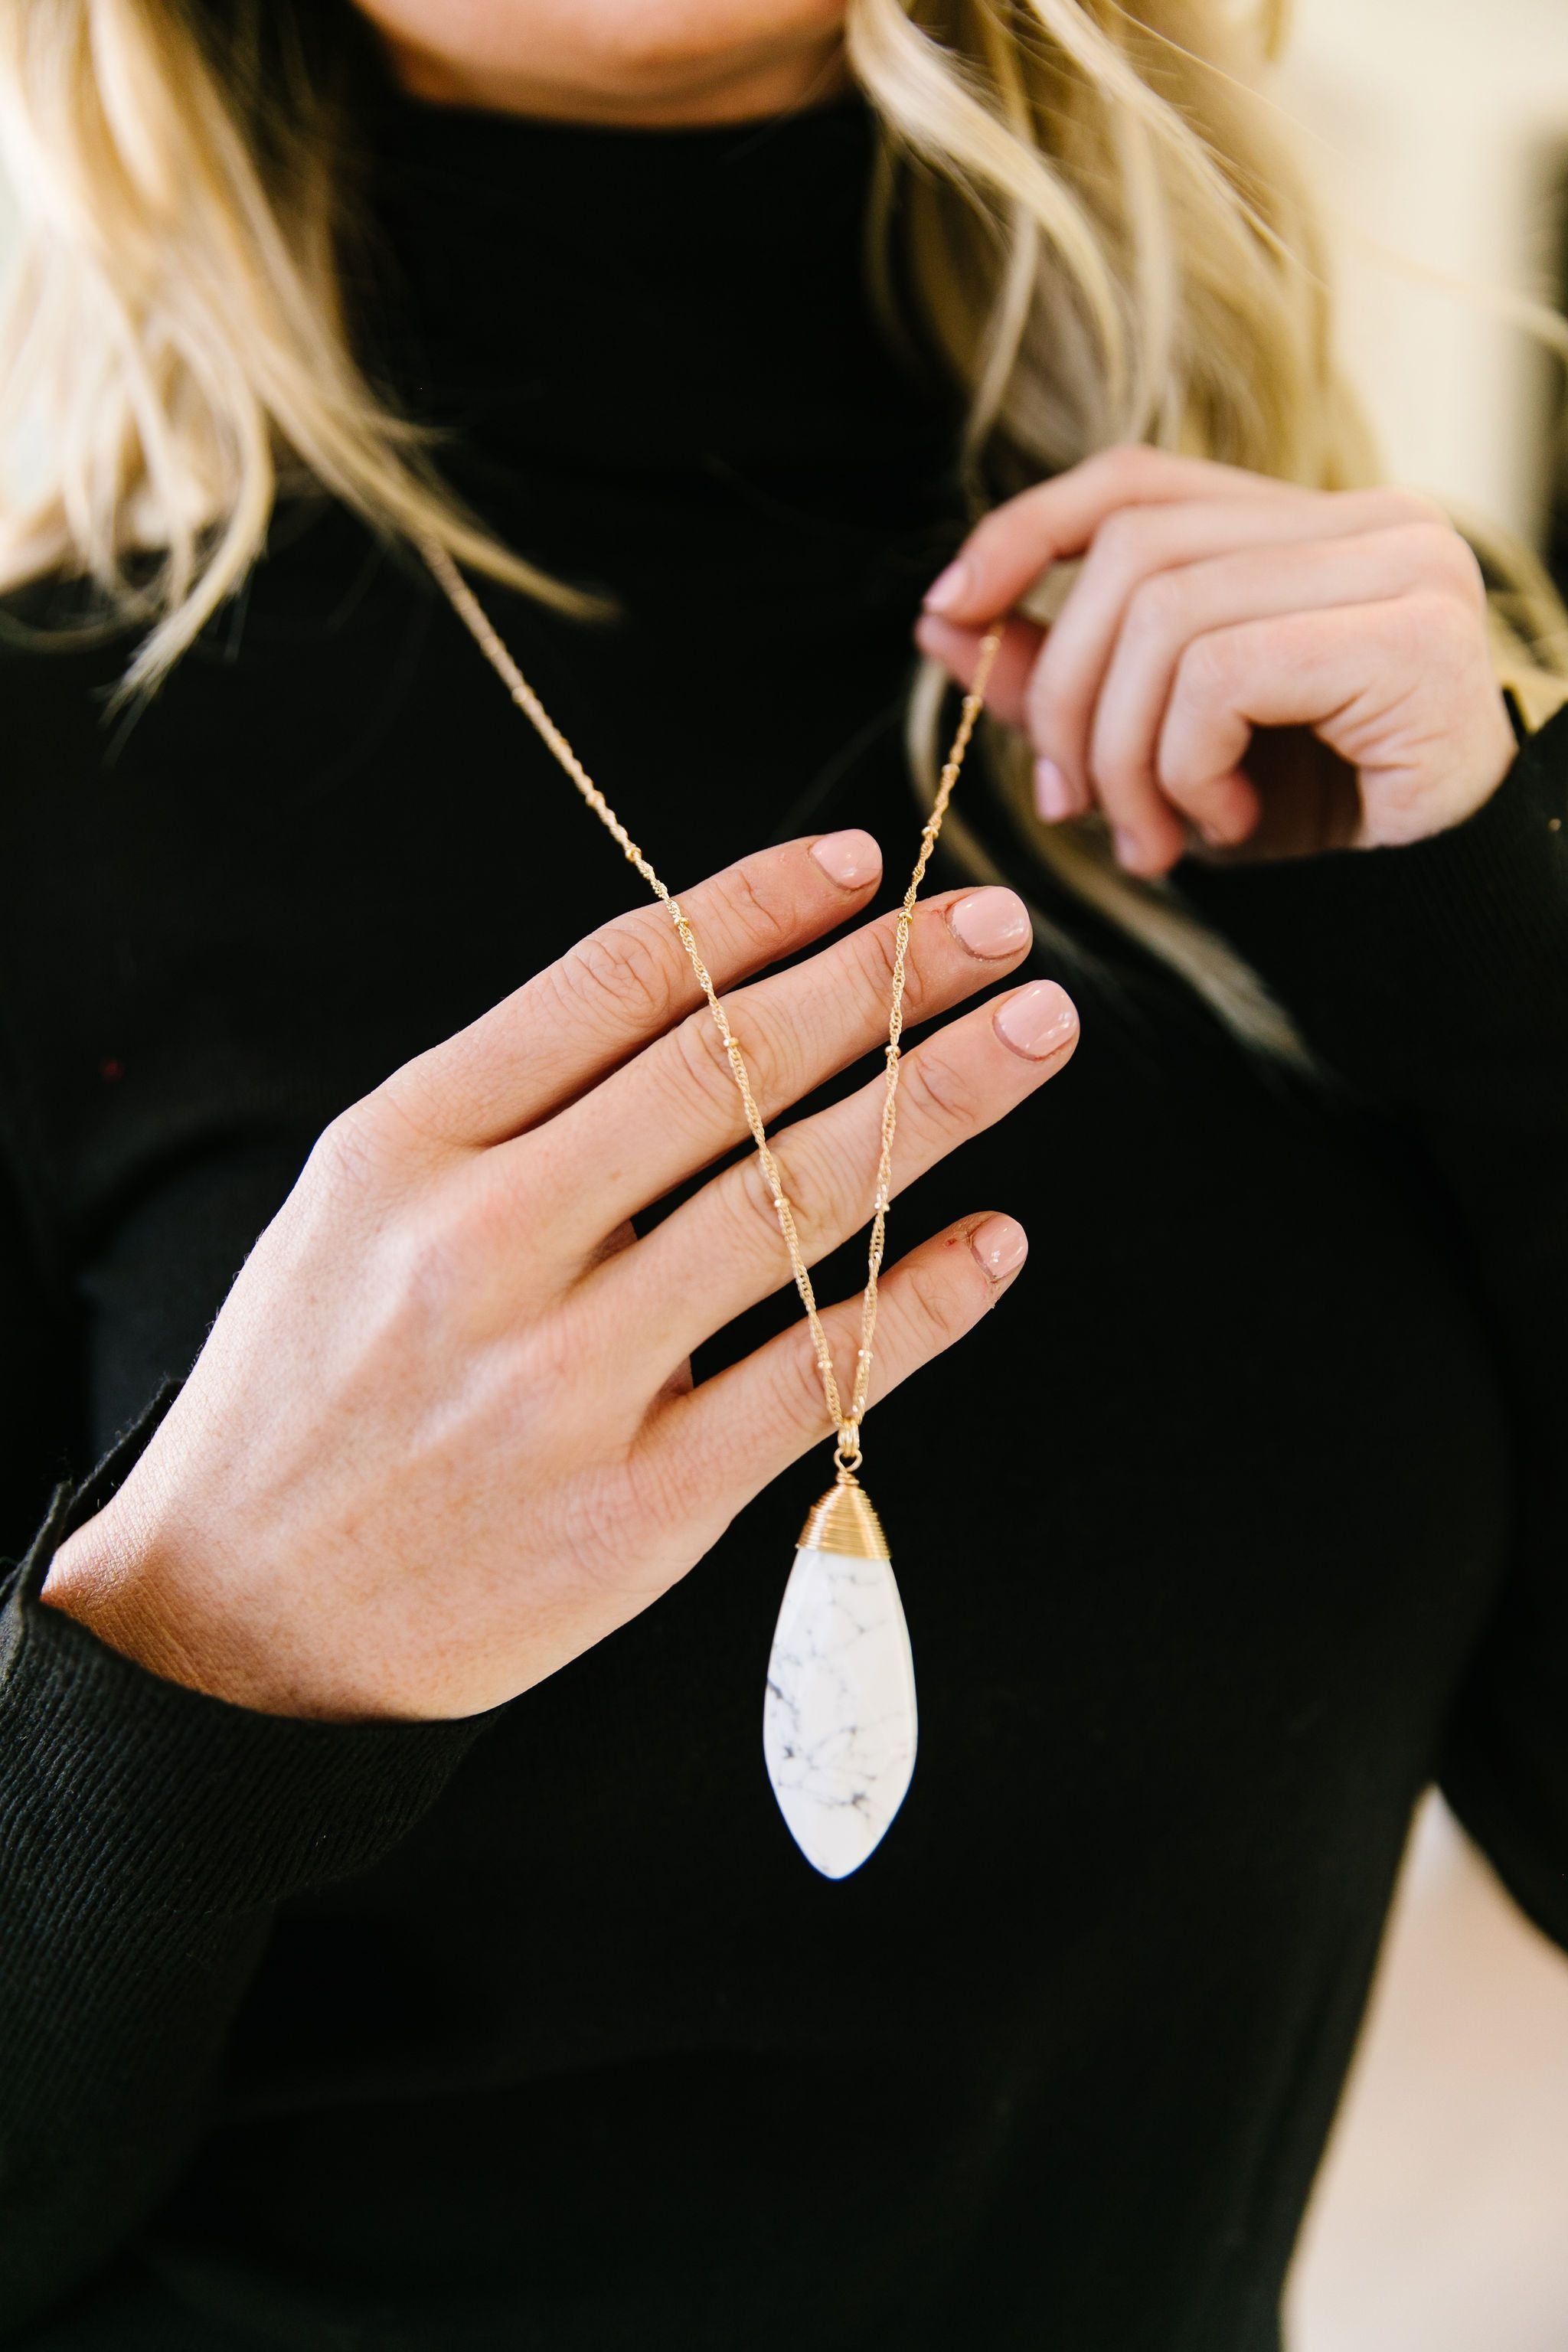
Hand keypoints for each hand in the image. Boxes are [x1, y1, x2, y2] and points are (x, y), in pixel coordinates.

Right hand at [42, 834, 1076, 1720]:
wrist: (238, 1618)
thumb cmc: (311, 1386)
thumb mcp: (356, 1202)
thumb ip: (510, 1105)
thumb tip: (706, 1000)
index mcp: (412, 1144)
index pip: (617, 981)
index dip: (756, 908)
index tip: (858, 864)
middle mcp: (489, 1243)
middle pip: (729, 1070)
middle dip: (884, 978)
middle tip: (994, 922)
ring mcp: (569, 1379)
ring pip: (792, 1202)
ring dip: (936, 1101)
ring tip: (1034, 1032)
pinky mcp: (639, 1506)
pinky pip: (813, 1379)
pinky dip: (922, 1301)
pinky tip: (996, 1238)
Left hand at [916, 444, 1518, 876]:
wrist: (1440, 908)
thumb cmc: (1311, 823)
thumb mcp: (1160, 748)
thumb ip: (1064, 677)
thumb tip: (939, 616)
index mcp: (1312, 526)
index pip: (1138, 482)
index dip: (1026, 531)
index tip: (949, 611)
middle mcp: (1371, 521)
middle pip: (1135, 555)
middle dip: (1066, 695)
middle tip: (1072, 806)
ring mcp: (1404, 569)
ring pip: (1169, 618)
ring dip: (1126, 754)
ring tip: (1154, 839)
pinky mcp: (1413, 637)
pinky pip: (1225, 675)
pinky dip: (1188, 767)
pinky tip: (1227, 824)